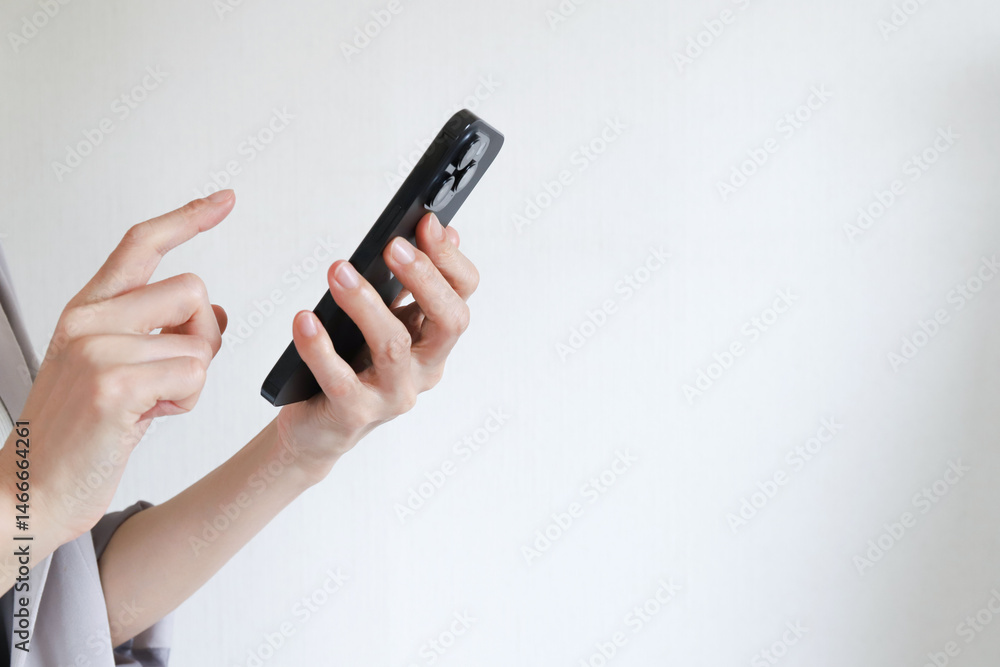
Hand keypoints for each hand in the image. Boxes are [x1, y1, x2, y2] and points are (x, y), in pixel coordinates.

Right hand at [1, 191, 233, 548]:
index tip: (223, 200)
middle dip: (202, 337)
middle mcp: (88, 320)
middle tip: (171, 375)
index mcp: (87, 310)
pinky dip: (185, 403)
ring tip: (148, 404)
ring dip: (190, 382)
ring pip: (199, 344)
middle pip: (193, 291)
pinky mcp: (113, 386)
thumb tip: (216, 312)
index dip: (187, 218)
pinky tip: (146, 418)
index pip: (141, 244)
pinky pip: (193, 377)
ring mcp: (97, 350)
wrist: (30, 490)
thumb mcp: (115, 368)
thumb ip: (160, 334)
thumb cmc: (79, 432)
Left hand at [275, 212, 477, 479]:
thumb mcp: (386, 320)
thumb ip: (411, 283)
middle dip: (425, 279)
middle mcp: (425, 368)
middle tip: (392, 245)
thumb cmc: (352, 365)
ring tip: (338, 271)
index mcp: (434, 340)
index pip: (462, 296)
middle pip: (449, 321)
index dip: (450, 259)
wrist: (317, 428)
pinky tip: (304, 320)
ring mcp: (393, 395)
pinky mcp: (355, 414)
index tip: (426, 223)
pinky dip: (320, 348)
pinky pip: (341, 380)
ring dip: (366, 304)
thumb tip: (441, 231)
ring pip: (394, 347)